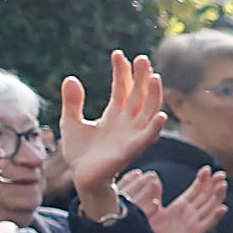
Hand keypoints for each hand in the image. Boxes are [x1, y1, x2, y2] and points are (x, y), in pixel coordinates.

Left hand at [53, 52, 165, 216]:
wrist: (81, 178)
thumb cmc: (80, 153)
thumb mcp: (70, 122)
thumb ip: (72, 102)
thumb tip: (71, 78)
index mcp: (114, 114)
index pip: (122, 87)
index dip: (122, 71)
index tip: (119, 54)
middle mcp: (127, 122)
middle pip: (139, 95)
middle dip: (141, 77)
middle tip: (142, 58)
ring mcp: (131, 135)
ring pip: (149, 111)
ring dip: (154, 95)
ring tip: (154, 77)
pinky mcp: (131, 150)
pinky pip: (148, 138)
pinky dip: (156, 127)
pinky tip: (162, 115)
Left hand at [118, 164, 225, 232]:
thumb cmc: (152, 232)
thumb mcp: (151, 209)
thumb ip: (153, 194)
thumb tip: (152, 179)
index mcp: (180, 207)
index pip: (195, 190)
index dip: (202, 180)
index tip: (207, 169)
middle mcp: (190, 214)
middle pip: (206, 196)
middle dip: (213, 184)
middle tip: (220, 174)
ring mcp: (194, 224)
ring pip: (210, 207)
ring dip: (217, 196)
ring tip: (222, 185)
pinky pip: (207, 224)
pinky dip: (215, 216)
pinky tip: (222, 209)